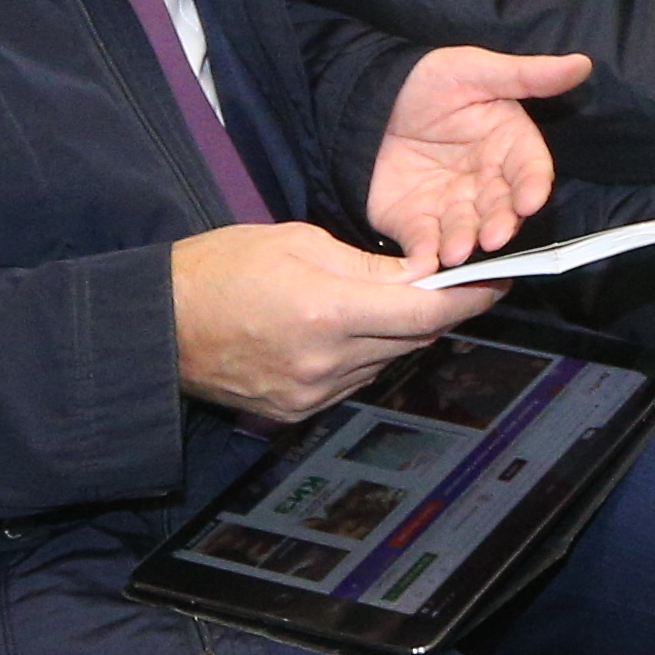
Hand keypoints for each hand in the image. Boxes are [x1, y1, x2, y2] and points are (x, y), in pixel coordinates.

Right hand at [172, 221, 496, 423]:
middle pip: (413, 338)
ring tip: (384, 300)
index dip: (469, 298)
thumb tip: (426, 274)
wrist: (158, 324)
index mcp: (328, 311)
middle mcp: (326, 362)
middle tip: (452, 282)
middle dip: (436, 309)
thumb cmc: (221, 268)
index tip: (496, 283)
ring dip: (398, 333)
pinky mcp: (296, 412)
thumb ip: (370, 265)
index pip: (425, 311)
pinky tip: (348, 330)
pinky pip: (354, 380)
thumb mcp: (299, 242)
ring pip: (387, 361)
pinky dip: (365, 355)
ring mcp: (311, 394)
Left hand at [358, 46, 591, 263]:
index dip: (532, 186)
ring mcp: (452, 204)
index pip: (530, 169)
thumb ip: (528, 75)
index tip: (530, 200)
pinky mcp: (416, 222)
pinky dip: (426, 254)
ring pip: (466, 229)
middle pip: (502, 208)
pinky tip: (425, 260)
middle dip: (500, 224)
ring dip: (465, 243)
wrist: (366, 99)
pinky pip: (425, 242)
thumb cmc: (428, 80)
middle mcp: (486, 180)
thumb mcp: (476, 70)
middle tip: (493, 237)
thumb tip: (582, 64)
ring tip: (457, 252)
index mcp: (508, 145)